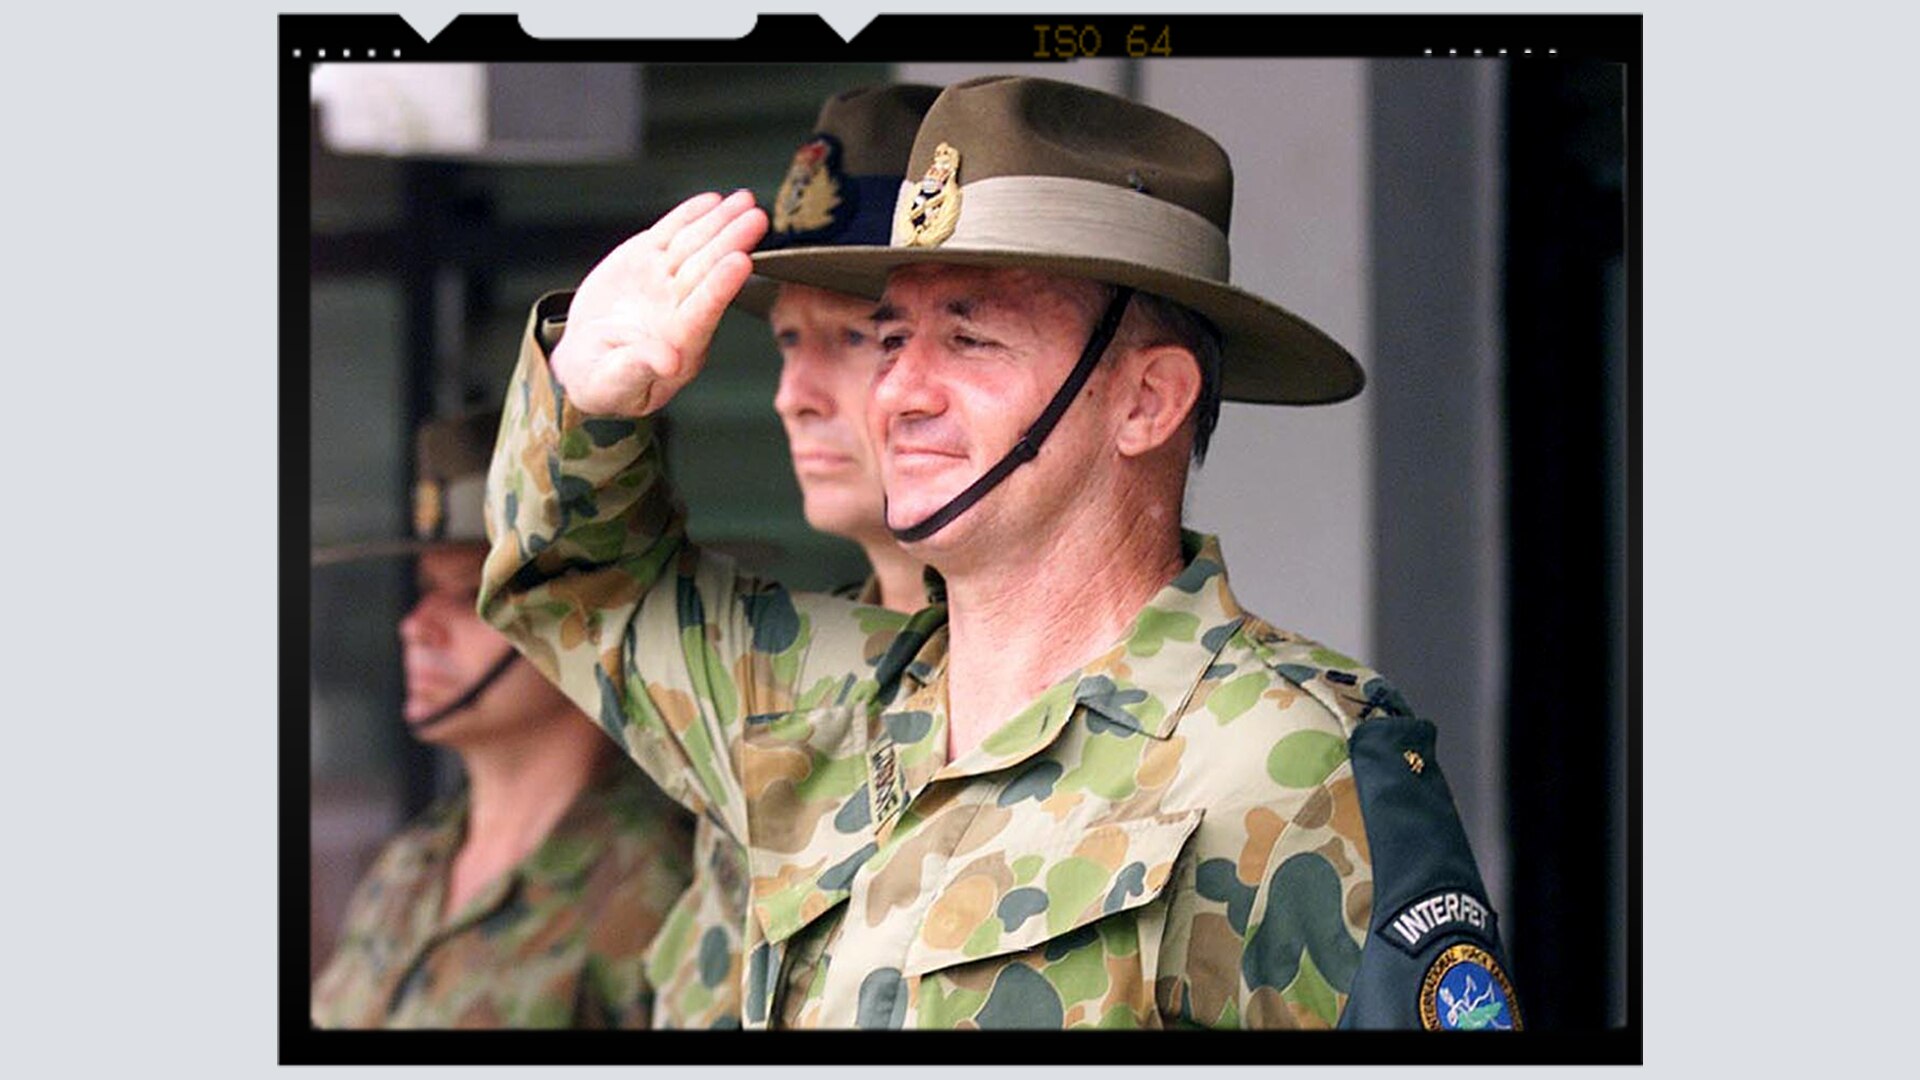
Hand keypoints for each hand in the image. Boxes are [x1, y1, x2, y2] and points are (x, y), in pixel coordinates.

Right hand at [550, 190, 768, 415]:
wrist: (588, 361)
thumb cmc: (604, 383)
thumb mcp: (614, 384)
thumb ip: (639, 369)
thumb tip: (668, 362)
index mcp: (678, 342)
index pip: (704, 310)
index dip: (722, 285)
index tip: (742, 261)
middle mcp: (678, 308)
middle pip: (707, 271)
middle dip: (731, 242)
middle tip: (756, 218)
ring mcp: (665, 282)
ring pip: (694, 247)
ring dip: (719, 223)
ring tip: (744, 201)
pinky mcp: (648, 262)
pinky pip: (671, 235)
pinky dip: (689, 216)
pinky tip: (713, 201)